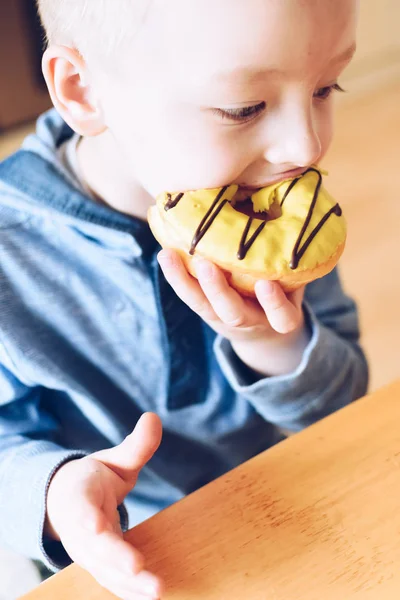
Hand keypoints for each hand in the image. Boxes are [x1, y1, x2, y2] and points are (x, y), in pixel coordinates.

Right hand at [45, 413, 163, 599]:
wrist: (65, 502)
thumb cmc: (92, 479)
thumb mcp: (112, 459)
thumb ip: (135, 445)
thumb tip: (154, 417)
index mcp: (79, 495)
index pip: (79, 507)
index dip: (86, 517)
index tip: (94, 525)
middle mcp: (79, 528)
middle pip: (93, 546)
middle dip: (115, 558)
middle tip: (137, 568)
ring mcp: (86, 550)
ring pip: (104, 569)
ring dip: (127, 583)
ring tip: (156, 590)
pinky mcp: (98, 564)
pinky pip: (111, 580)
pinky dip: (128, 589)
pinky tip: (150, 595)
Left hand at [158, 250, 309, 376]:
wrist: (264, 328)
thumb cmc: (285, 293)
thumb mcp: (297, 284)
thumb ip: (296, 265)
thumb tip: (298, 219)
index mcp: (280, 318)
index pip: (282, 317)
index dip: (274, 304)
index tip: (267, 284)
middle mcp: (250, 320)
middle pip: (232, 313)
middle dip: (218, 290)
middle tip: (207, 265)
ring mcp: (223, 317)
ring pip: (202, 306)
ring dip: (184, 281)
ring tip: (168, 255)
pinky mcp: (204, 308)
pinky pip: (188, 296)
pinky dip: (175, 276)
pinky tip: (164, 254)